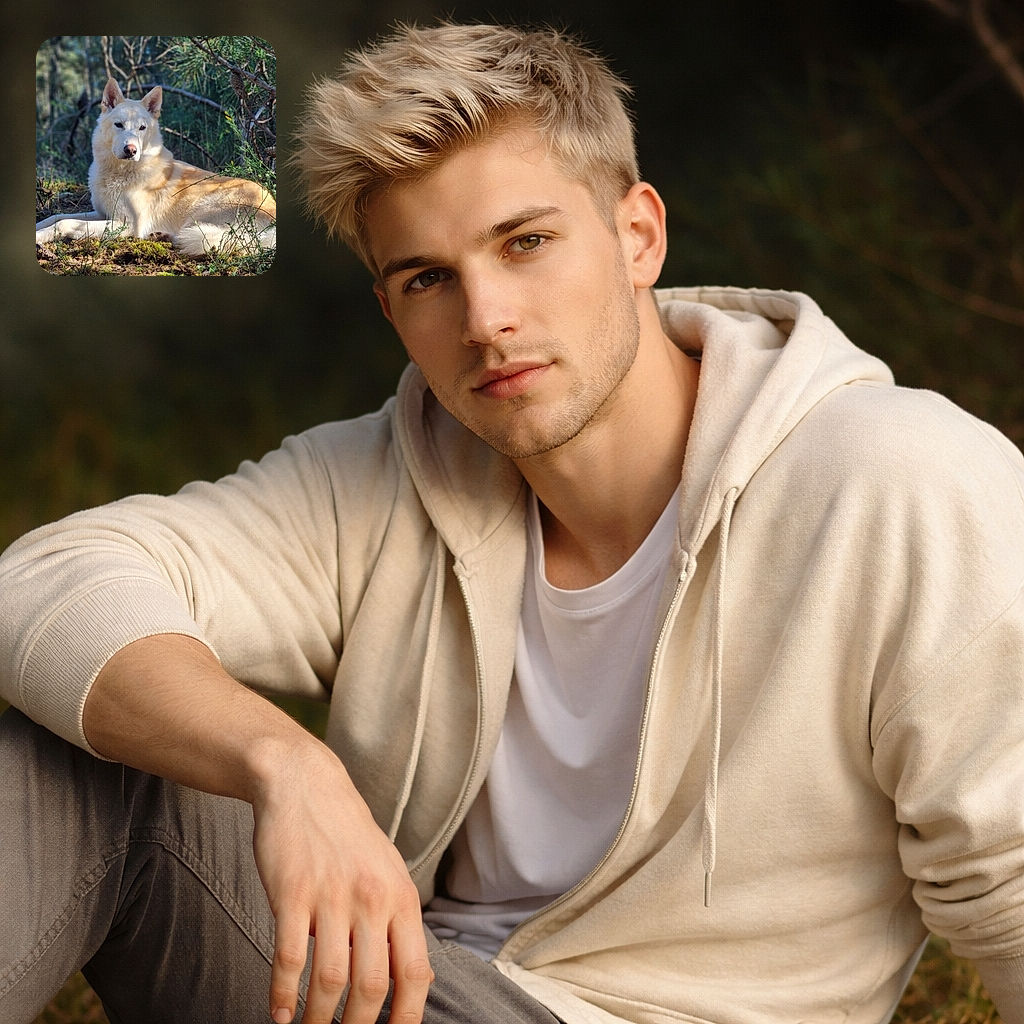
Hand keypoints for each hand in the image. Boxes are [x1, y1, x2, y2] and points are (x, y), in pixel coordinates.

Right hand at [251, 738, 433, 1023]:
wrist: (304, 784)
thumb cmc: (347, 834)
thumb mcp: (387, 870)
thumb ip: (397, 920)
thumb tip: (410, 980)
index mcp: (402, 897)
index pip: (415, 973)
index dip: (406, 1019)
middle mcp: (372, 898)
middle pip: (372, 987)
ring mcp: (332, 895)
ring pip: (331, 980)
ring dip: (318, 1019)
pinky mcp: (292, 893)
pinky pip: (289, 958)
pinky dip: (283, 994)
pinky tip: (279, 1013)